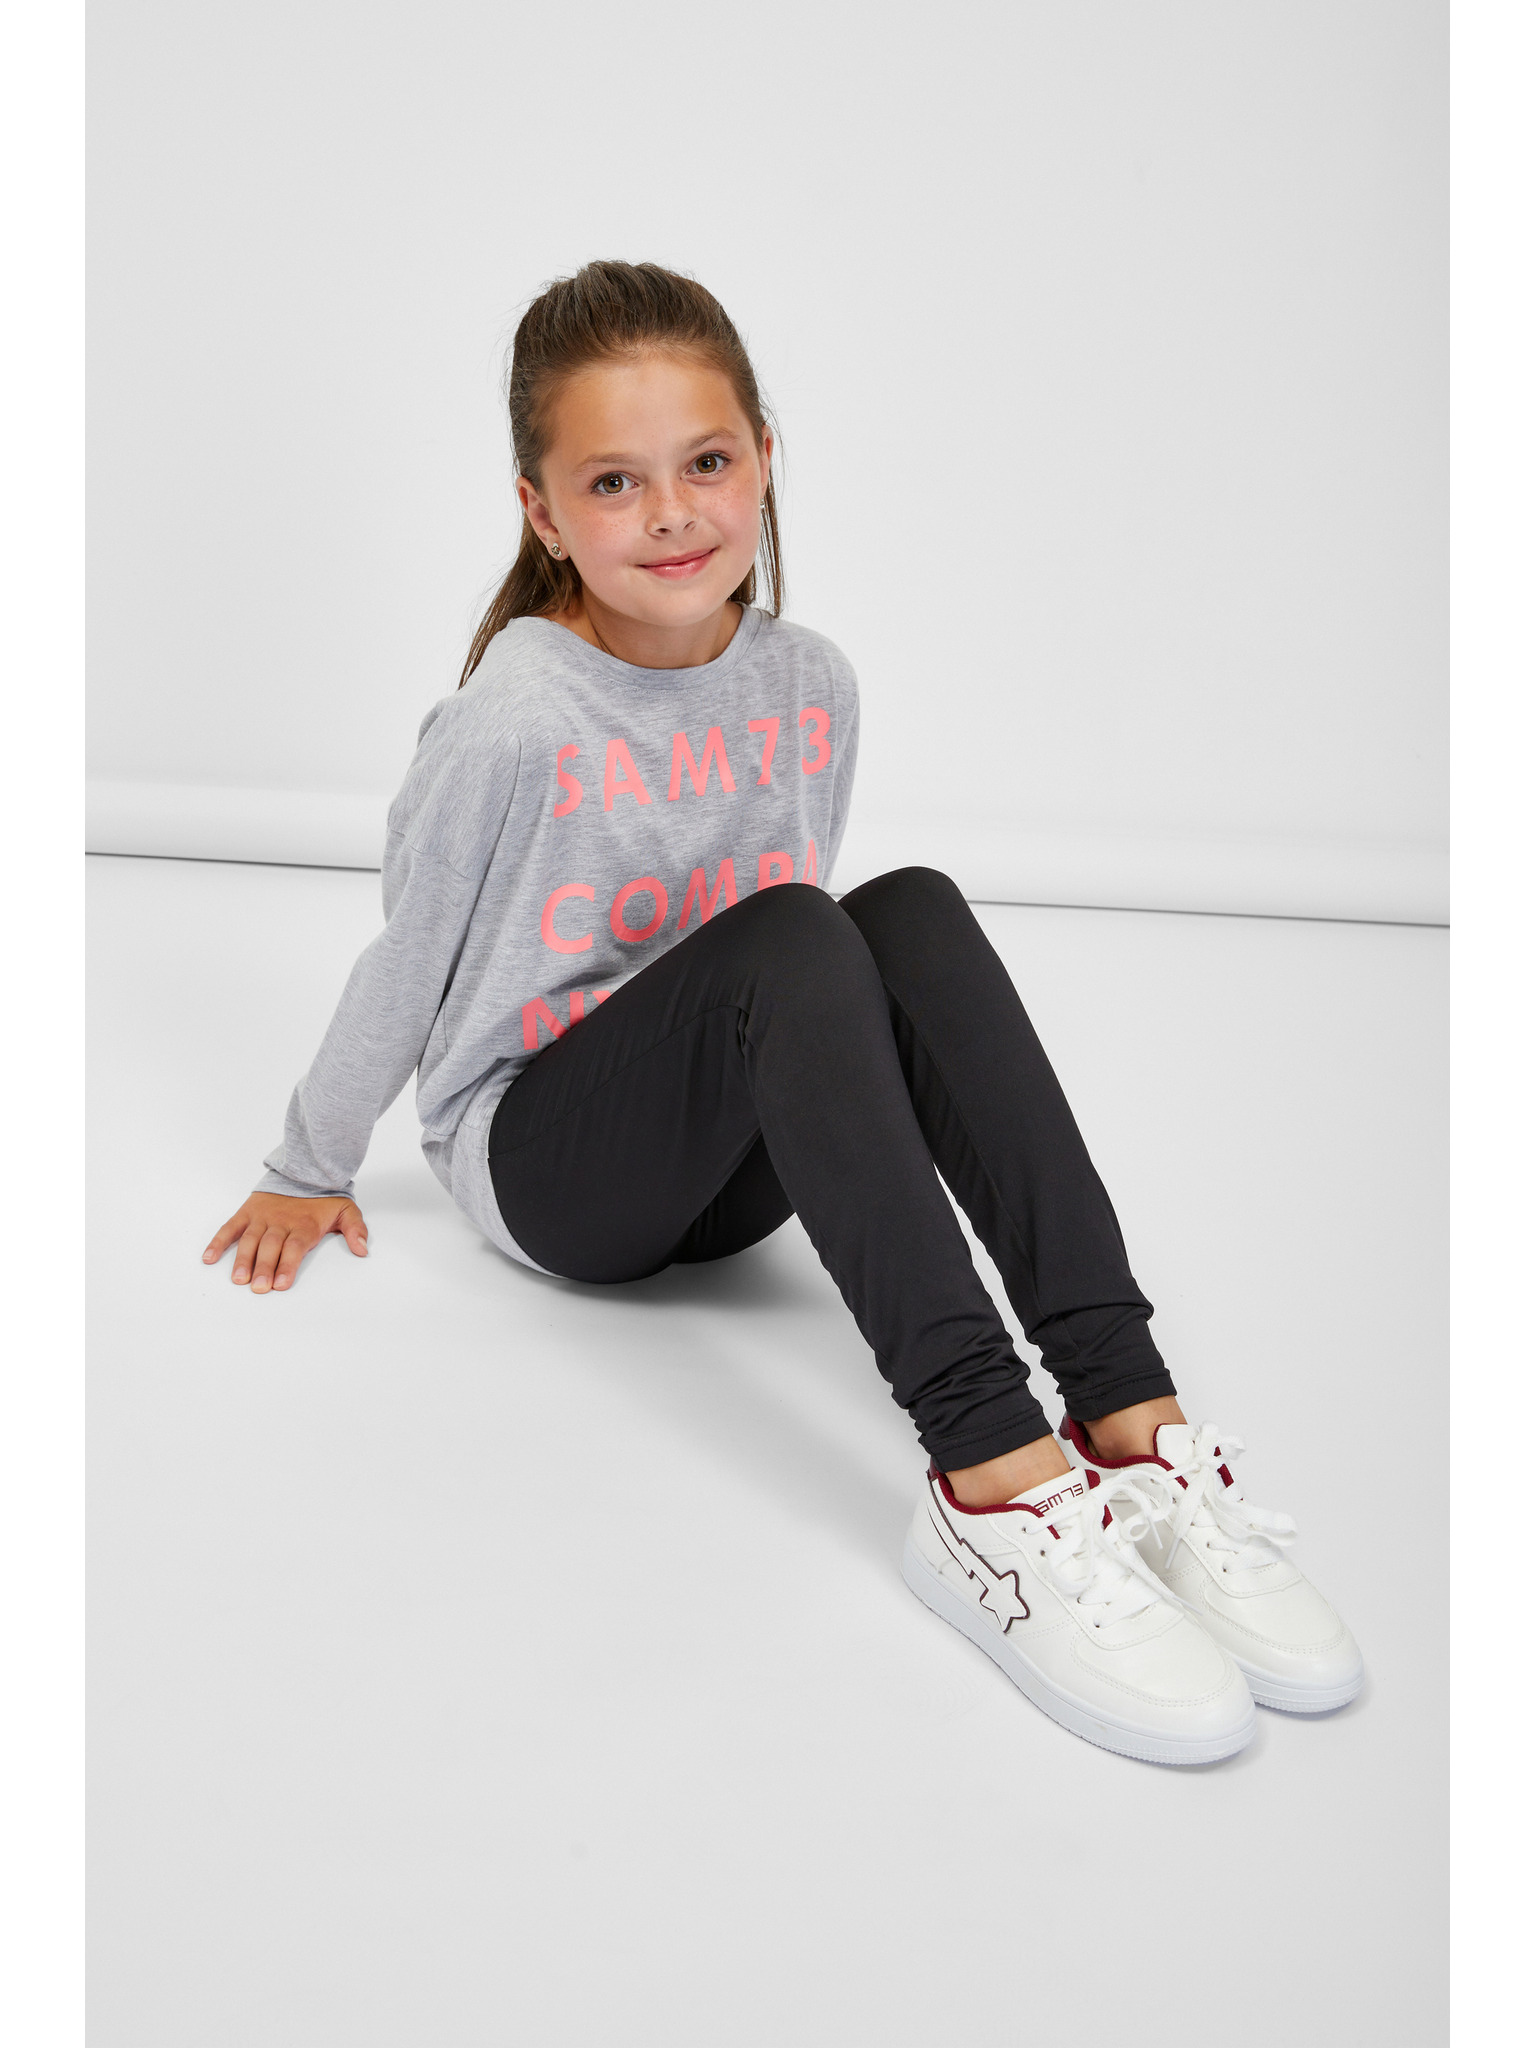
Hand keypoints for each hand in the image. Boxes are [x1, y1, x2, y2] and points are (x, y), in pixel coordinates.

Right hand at [203, 1192, 368, 1293]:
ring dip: (243, 1260)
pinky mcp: (248, 1212)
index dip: (287, 1265)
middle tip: (258, 1288)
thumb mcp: (347, 1210)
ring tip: (238, 1279)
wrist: (305, 1168)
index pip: (295, 1248)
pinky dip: (219, 1242)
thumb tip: (363, 1249)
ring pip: (250, 1240)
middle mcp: (281, 1222)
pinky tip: (209, 1258)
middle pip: (271, 1247)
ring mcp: (262, 1217)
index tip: (281, 1284)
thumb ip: (356, 1230)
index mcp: (305, 1225)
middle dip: (264, 1268)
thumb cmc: (324, 1197)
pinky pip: (231, 1227)